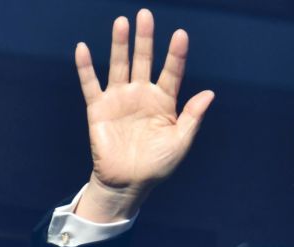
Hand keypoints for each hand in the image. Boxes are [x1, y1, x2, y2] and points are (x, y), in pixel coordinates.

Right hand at [75, 9, 213, 221]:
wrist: (130, 182)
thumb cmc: (158, 164)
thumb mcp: (180, 141)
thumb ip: (192, 116)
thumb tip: (209, 93)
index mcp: (165, 102)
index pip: (172, 72)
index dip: (176, 54)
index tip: (180, 34)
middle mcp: (142, 95)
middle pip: (144, 61)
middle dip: (145, 39)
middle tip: (146, 15)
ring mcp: (120, 99)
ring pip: (119, 66)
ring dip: (120, 45)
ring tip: (122, 23)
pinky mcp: (99, 108)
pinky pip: (91, 84)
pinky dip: (86, 67)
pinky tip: (83, 48)